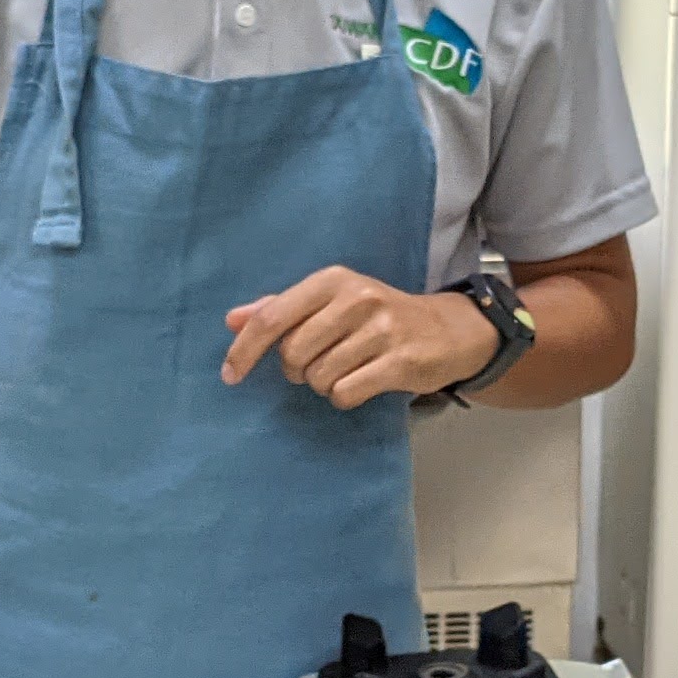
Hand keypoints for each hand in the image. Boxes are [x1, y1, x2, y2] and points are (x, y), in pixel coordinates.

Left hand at [222, 270, 490, 409]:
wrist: (447, 330)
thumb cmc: (377, 317)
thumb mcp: (330, 301)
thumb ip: (281, 309)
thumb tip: (232, 320)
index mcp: (332, 280)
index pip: (272, 317)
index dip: (244, 350)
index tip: (230, 374)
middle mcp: (356, 299)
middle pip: (293, 354)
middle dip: (296, 370)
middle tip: (315, 366)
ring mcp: (381, 330)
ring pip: (318, 377)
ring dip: (324, 384)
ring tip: (345, 371)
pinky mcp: (400, 361)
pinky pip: (345, 393)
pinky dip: (344, 397)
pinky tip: (360, 384)